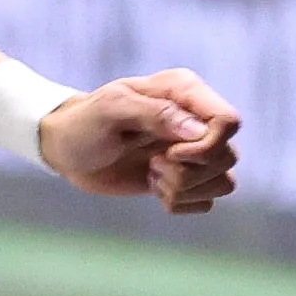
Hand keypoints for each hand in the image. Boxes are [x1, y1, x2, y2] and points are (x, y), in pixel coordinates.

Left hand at [41, 68, 243, 217]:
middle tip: (152, 163)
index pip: (228, 121)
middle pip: (228, 157)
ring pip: (223, 182)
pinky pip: (207, 202)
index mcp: (185, 92)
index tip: (169, 153)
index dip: (206, 146)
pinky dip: (180, 202)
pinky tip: (153, 187)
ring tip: (152, 174)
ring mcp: (194, 151)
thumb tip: (197, 131)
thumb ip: (154, 114)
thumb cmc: (85, 123)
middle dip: (188, 171)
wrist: (67, 150)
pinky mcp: (186, 178)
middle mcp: (196, 120)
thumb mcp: (111, 110)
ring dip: (184, 188)